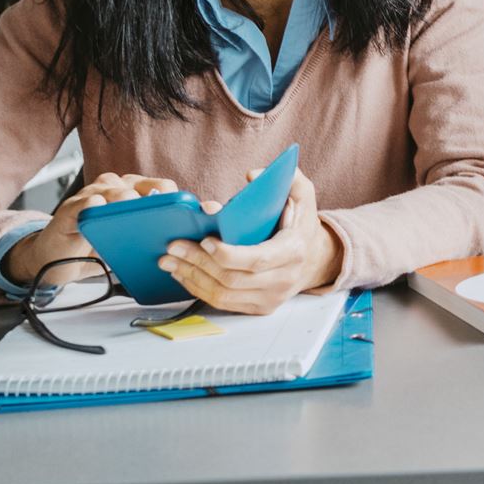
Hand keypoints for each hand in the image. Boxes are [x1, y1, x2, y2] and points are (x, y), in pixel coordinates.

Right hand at [2, 172, 181, 289]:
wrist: (56, 260)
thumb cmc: (95, 247)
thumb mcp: (129, 243)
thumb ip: (151, 238)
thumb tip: (184, 244)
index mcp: (134, 193)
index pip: (162, 189)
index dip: (177, 198)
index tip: (193, 210)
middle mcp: (115, 188)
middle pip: (141, 186)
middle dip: (155, 197)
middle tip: (163, 207)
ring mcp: (92, 196)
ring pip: (114, 189)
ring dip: (124, 196)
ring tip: (132, 203)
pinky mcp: (71, 209)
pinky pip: (83, 202)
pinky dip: (91, 204)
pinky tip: (97, 206)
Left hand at [158, 170, 341, 314]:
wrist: (314, 258)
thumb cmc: (300, 223)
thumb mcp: (302, 194)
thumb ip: (287, 177)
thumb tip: (252, 175)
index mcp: (293, 251)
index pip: (256, 259)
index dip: (227, 254)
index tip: (204, 240)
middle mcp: (284, 279)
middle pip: (232, 278)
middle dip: (197, 263)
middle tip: (173, 247)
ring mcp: (271, 298)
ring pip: (223, 295)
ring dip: (192, 278)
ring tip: (170, 261)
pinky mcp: (259, 307)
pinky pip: (222, 304)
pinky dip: (198, 289)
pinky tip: (183, 274)